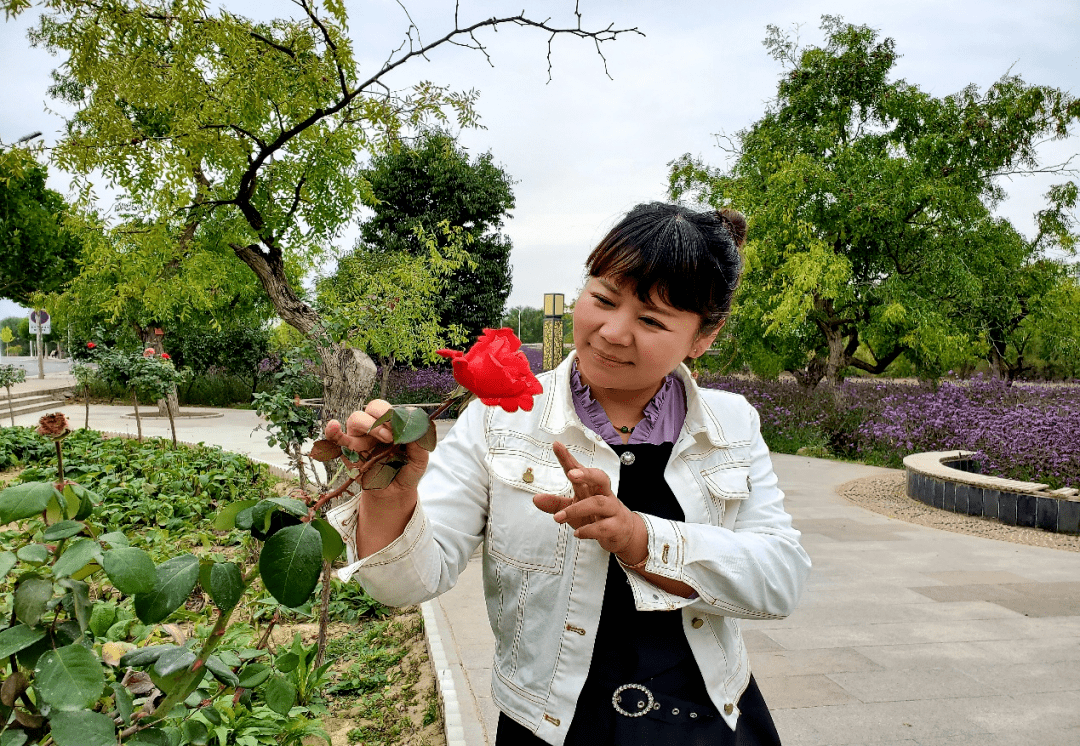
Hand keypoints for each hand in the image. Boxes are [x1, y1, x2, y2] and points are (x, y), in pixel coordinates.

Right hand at [323, 399, 429, 496]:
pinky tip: (333, 426)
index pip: (392, 408)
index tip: (403, 428)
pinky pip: (336, 438)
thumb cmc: (406, 471)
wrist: (394, 492)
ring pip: (357, 417)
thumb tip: (417, 431)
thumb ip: (421, 445)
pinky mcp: (348, 451)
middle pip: (374, 406)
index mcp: (393, 424)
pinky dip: (333, 431)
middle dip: (384, 416)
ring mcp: (361, 437)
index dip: (397, 415)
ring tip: (384, 438)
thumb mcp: (420, 460)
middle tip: (393, 435)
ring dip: (369, 425)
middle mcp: (376, 426)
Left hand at [533, 441, 645, 562]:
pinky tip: (577, 533)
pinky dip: (589, 530)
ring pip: (598, 503)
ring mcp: (611, 509)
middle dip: (586, 474)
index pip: (579, 469)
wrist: (623, 532)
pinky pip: (604, 527)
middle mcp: (603, 494)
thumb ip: (556, 504)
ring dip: (577, 509)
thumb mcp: (574, 509)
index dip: (568, 457)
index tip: (556, 445)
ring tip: (558, 517)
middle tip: (571, 473)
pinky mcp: (616, 526)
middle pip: (600, 478)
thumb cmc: (595, 516)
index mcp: (591, 486)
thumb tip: (535, 499)